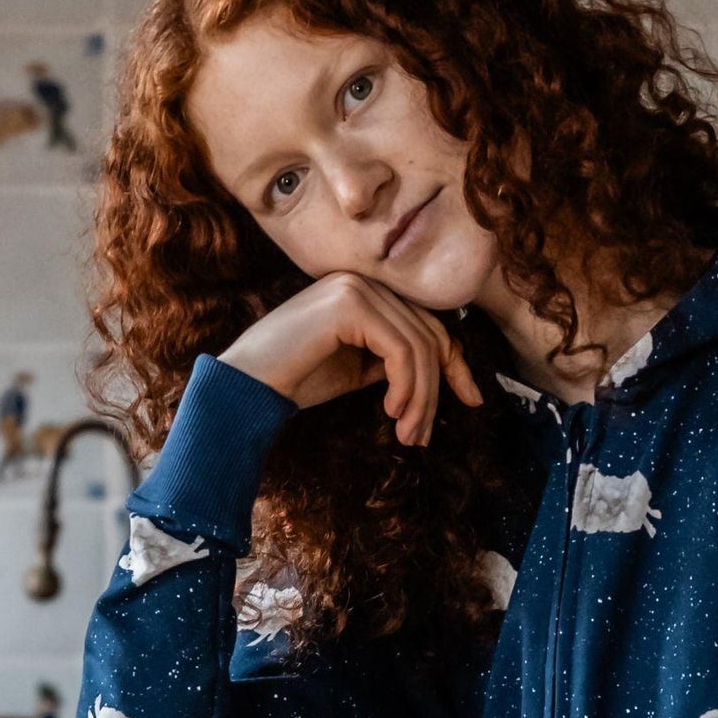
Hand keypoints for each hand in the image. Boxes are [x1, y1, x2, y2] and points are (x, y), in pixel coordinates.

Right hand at [222, 271, 483, 448]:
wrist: (246, 384)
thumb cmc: (294, 380)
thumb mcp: (356, 368)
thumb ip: (391, 361)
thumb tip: (437, 373)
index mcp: (366, 292)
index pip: (427, 324)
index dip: (454, 365)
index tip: (472, 400)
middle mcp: (364, 281)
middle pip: (429, 335)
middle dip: (437, 390)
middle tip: (422, 437)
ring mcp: (357, 287)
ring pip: (419, 346)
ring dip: (420, 398)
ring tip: (408, 435)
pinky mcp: (350, 305)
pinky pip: (400, 350)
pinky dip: (406, 387)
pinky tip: (392, 413)